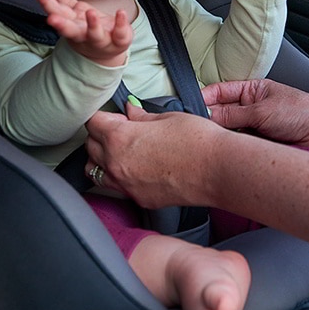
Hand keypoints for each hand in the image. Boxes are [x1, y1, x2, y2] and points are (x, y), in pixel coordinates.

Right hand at [33, 0, 132, 66]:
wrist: (106, 50)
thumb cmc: (85, 27)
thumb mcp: (72, 12)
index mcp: (70, 25)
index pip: (57, 14)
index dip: (48, 4)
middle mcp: (83, 35)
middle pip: (70, 31)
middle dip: (61, 25)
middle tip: (51, 19)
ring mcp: (100, 39)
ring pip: (95, 34)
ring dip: (92, 24)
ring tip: (91, 12)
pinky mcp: (118, 40)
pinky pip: (120, 33)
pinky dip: (121, 23)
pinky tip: (121, 12)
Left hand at [85, 105, 223, 208]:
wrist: (218, 170)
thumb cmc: (197, 140)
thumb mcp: (166, 118)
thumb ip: (140, 116)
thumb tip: (129, 110)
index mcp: (119, 138)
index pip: (92, 122)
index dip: (104, 116)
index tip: (116, 115)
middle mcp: (116, 164)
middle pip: (90, 146)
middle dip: (100, 135)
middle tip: (121, 129)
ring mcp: (126, 185)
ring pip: (95, 171)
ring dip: (102, 159)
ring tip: (122, 151)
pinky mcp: (139, 199)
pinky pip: (117, 187)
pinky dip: (119, 177)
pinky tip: (136, 169)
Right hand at [202, 79, 308, 149]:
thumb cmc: (301, 111)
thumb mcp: (262, 110)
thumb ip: (232, 114)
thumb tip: (206, 115)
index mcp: (249, 91)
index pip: (218, 92)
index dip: (203, 98)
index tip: (190, 108)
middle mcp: (248, 109)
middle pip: (219, 113)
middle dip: (209, 120)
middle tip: (198, 128)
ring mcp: (252, 128)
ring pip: (227, 132)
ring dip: (221, 136)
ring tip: (212, 140)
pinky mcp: (257, 146)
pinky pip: (238, 146)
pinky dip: (232, 149)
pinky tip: (227, 151)